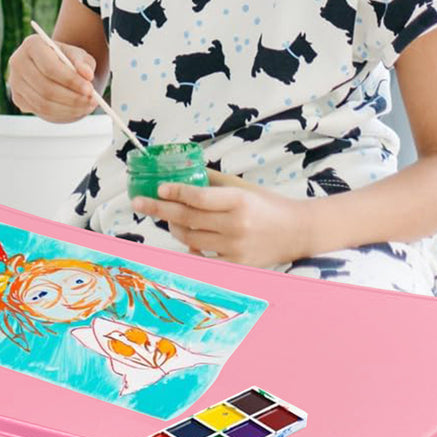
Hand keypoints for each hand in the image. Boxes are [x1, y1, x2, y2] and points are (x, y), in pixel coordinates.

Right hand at [7, 34, 97, 122]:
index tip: (89, 89)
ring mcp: (15, 82)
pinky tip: (75, 108)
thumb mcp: (78, 56)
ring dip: (69, 108)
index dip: (70, 81)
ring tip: (88, 105)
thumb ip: (83, 63)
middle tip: (92, 101)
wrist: (54, 68)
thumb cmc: (67, 60)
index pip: (50, 67)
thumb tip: (87, 74)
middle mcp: (18, 62)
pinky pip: (40, 111)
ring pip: (43, 103)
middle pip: (45, 88)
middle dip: (72, 98)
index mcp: (32, 45)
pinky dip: (61, 112)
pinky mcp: (18, 98)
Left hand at [131, 171, 313, 267]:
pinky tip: (187, 239)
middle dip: (159, 209)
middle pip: (188, 218)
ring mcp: (235, 248)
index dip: (175, 192)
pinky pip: (202, 257)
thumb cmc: (268, 206)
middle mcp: (236, 225)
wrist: (297, 232)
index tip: (158, 188)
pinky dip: (191, 248)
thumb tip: (184, 172)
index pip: (198, 197)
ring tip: (169, 219)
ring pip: (190, 238)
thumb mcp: (244, 187)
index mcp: (238, 201)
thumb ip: (214, 182)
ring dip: (174, 227)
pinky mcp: (236, 265)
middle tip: (139, 202)